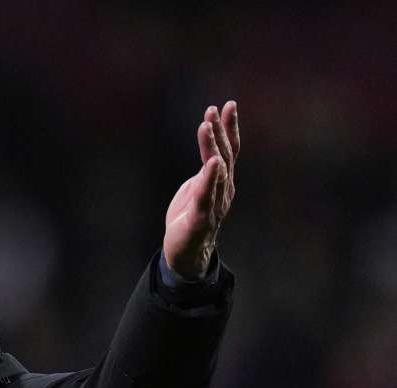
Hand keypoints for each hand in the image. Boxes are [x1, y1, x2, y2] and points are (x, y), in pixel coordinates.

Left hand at [163, 101, 239, 278]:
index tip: (227, 105)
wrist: (187, 253)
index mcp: (222, 181)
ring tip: (207, 126)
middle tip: (214, 109)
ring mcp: (215, 203)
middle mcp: (224, 189)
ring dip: (212, 147)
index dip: (228, 127)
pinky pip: (207, 194)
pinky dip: (210, 178)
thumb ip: (205, 172)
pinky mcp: (202, 217)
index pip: (228, 149)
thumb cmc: (191, 218)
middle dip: (221, 131)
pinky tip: (213, 162)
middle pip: (225, 155)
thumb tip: (210, 154)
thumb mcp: (197, 189)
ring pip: (216, 171)